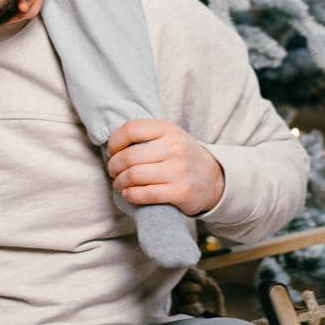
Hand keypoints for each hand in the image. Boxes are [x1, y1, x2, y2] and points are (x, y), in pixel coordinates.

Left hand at [105, 119, 224, 216]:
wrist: (213, 179)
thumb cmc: (181, 156)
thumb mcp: (169, 136)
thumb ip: (145, 134)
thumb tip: (112, 142)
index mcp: (168, 129)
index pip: (131, 129)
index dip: (114, 142)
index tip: (111, 152)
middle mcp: (175, 147)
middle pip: (129, 156)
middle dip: (114, 166)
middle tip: (113, 171)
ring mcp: (179, 170)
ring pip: (134, 176)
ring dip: (120, 182)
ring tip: (119, 183)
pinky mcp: (181, 192)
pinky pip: (146, 194)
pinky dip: (131, 195)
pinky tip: (129, 194)